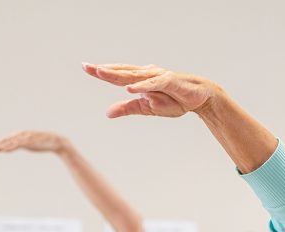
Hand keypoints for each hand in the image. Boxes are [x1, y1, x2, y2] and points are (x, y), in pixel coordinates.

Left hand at [0, 130, 68, 154]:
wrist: (56, 142)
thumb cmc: (42, 143)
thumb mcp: (29, 145)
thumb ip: (20, 145)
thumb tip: (12, 148)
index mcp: (19, 136)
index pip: (4, 141)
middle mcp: (20, 135)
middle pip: (4, 141)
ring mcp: (26, 138)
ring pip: (10, 142)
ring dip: (1, 146)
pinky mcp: (31, 141)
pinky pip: (19, 144)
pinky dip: (11, 147)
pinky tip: (5, 150)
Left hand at [82, 62, 220, 119]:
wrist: (198, 98)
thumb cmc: (173, 100)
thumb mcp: (146, 108)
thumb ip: (127, 109)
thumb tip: (107, 113)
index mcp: (139, 80)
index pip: (117, 75)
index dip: (102, 72)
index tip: (86, 67)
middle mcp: (146, 75)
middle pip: (122, 72)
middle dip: (104, 70)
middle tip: (86, 66)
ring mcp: (157, 77)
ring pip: (134, 75)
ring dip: (118, 74)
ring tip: (101, 72)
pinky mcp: (169, 82)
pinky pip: (153, 84)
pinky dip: (141, 85)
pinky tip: (129, 88)